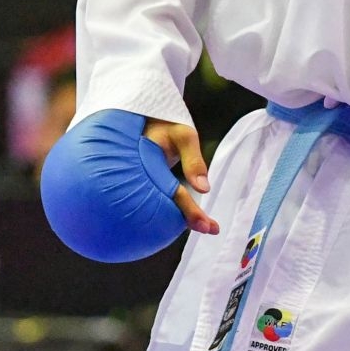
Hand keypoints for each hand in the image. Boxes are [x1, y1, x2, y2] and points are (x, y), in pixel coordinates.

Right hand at [142, 118, 219, 235]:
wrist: (139, 121)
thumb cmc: (163, 125)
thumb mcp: (182, 135)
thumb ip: (193, 161)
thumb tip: (204, 189)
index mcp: (151, 168)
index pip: (174, 194)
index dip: (190, 212)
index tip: (207, 227)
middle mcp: (142, 180)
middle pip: (165, 207)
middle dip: (188, 220)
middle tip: (211, 229)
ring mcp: (140, 184)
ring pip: (160, 206)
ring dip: (180, 216)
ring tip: (205, 224)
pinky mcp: (142, 185)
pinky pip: (157, 200)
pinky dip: (171, 208)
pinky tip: (185, 214)